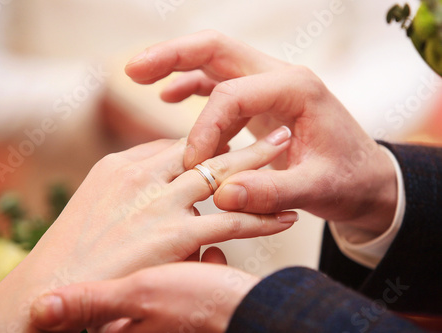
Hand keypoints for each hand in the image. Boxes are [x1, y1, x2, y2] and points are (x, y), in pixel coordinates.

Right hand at [0, 128, 296, 331]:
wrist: (53, 288)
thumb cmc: (72, 254)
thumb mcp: (96, 208)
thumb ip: (128, 193)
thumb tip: (158, 194)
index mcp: (121, 166)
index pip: (173, 146)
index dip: (205, 144)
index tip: (229, 144)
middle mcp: (141, 175)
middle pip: (203, 147)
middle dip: (242, 135)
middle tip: (276, 128)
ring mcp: (157, 202)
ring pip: (222, 175)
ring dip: (260, 164)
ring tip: (288, 152)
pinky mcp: (172, 234)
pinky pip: (229, 219)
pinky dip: (261, 215)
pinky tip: (285, 215)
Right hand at [125, 30, 397, 234]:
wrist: (365, 177)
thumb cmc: (347, 180)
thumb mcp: (318, 191)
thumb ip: (274, 192)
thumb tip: (222, 195)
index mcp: (297, 89)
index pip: (234, 95)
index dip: (204, 128)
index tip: (192, 165)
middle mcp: (280, 76)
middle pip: (218, 49)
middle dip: (173, 56)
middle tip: (134, 70)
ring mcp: (268, 84)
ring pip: (214, 60)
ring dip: (176, 64)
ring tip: (138, 75)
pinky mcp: (259, 100)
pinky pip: (218, 83)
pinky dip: (191, 85)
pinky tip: (167, 96)